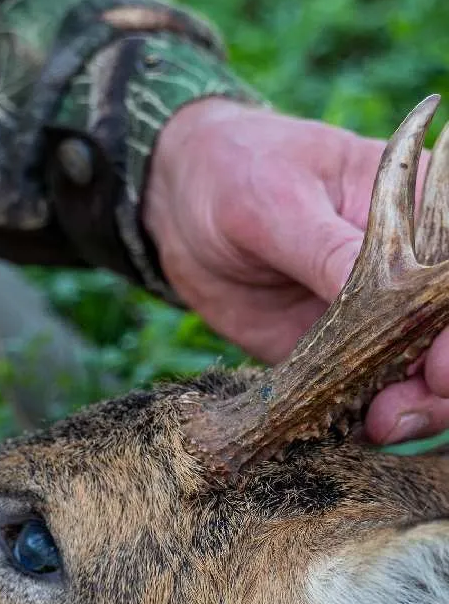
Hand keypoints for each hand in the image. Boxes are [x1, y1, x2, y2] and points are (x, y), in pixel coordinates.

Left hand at [143, 97, 448, 444]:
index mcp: (424, 213)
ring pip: (414, 379)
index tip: (438, 368)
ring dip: (407, 412)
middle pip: (444, 341)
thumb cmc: (239, 172)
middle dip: (437, 387)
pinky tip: (344, 431)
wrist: (180, 204)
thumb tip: (389, 293)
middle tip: (398, 414)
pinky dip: (359, 420)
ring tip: (376, 426)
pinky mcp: (334, 354)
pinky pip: (359, 396)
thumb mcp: (279, 202)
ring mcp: (375, 319)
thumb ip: (330, 250)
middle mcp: (411, 273)